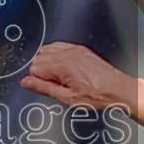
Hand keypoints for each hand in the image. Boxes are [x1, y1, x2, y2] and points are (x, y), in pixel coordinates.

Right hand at [20, 42, 136, 111]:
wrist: (116, 89)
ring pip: (47, 50)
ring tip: (62, 77)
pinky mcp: (80, 49)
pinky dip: (57, 55)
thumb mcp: (66, 97)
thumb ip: (43, 88)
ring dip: (49, 62)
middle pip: (38, 57)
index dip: (38, 80)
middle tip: (57, 84)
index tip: (49, 87)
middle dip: (42, 71)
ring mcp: (74, 49)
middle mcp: (66, 53)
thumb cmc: (96, 95)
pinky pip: (58, 46)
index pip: (34, 68)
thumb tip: (26, 83)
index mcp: (61, 65)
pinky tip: (66, 69)